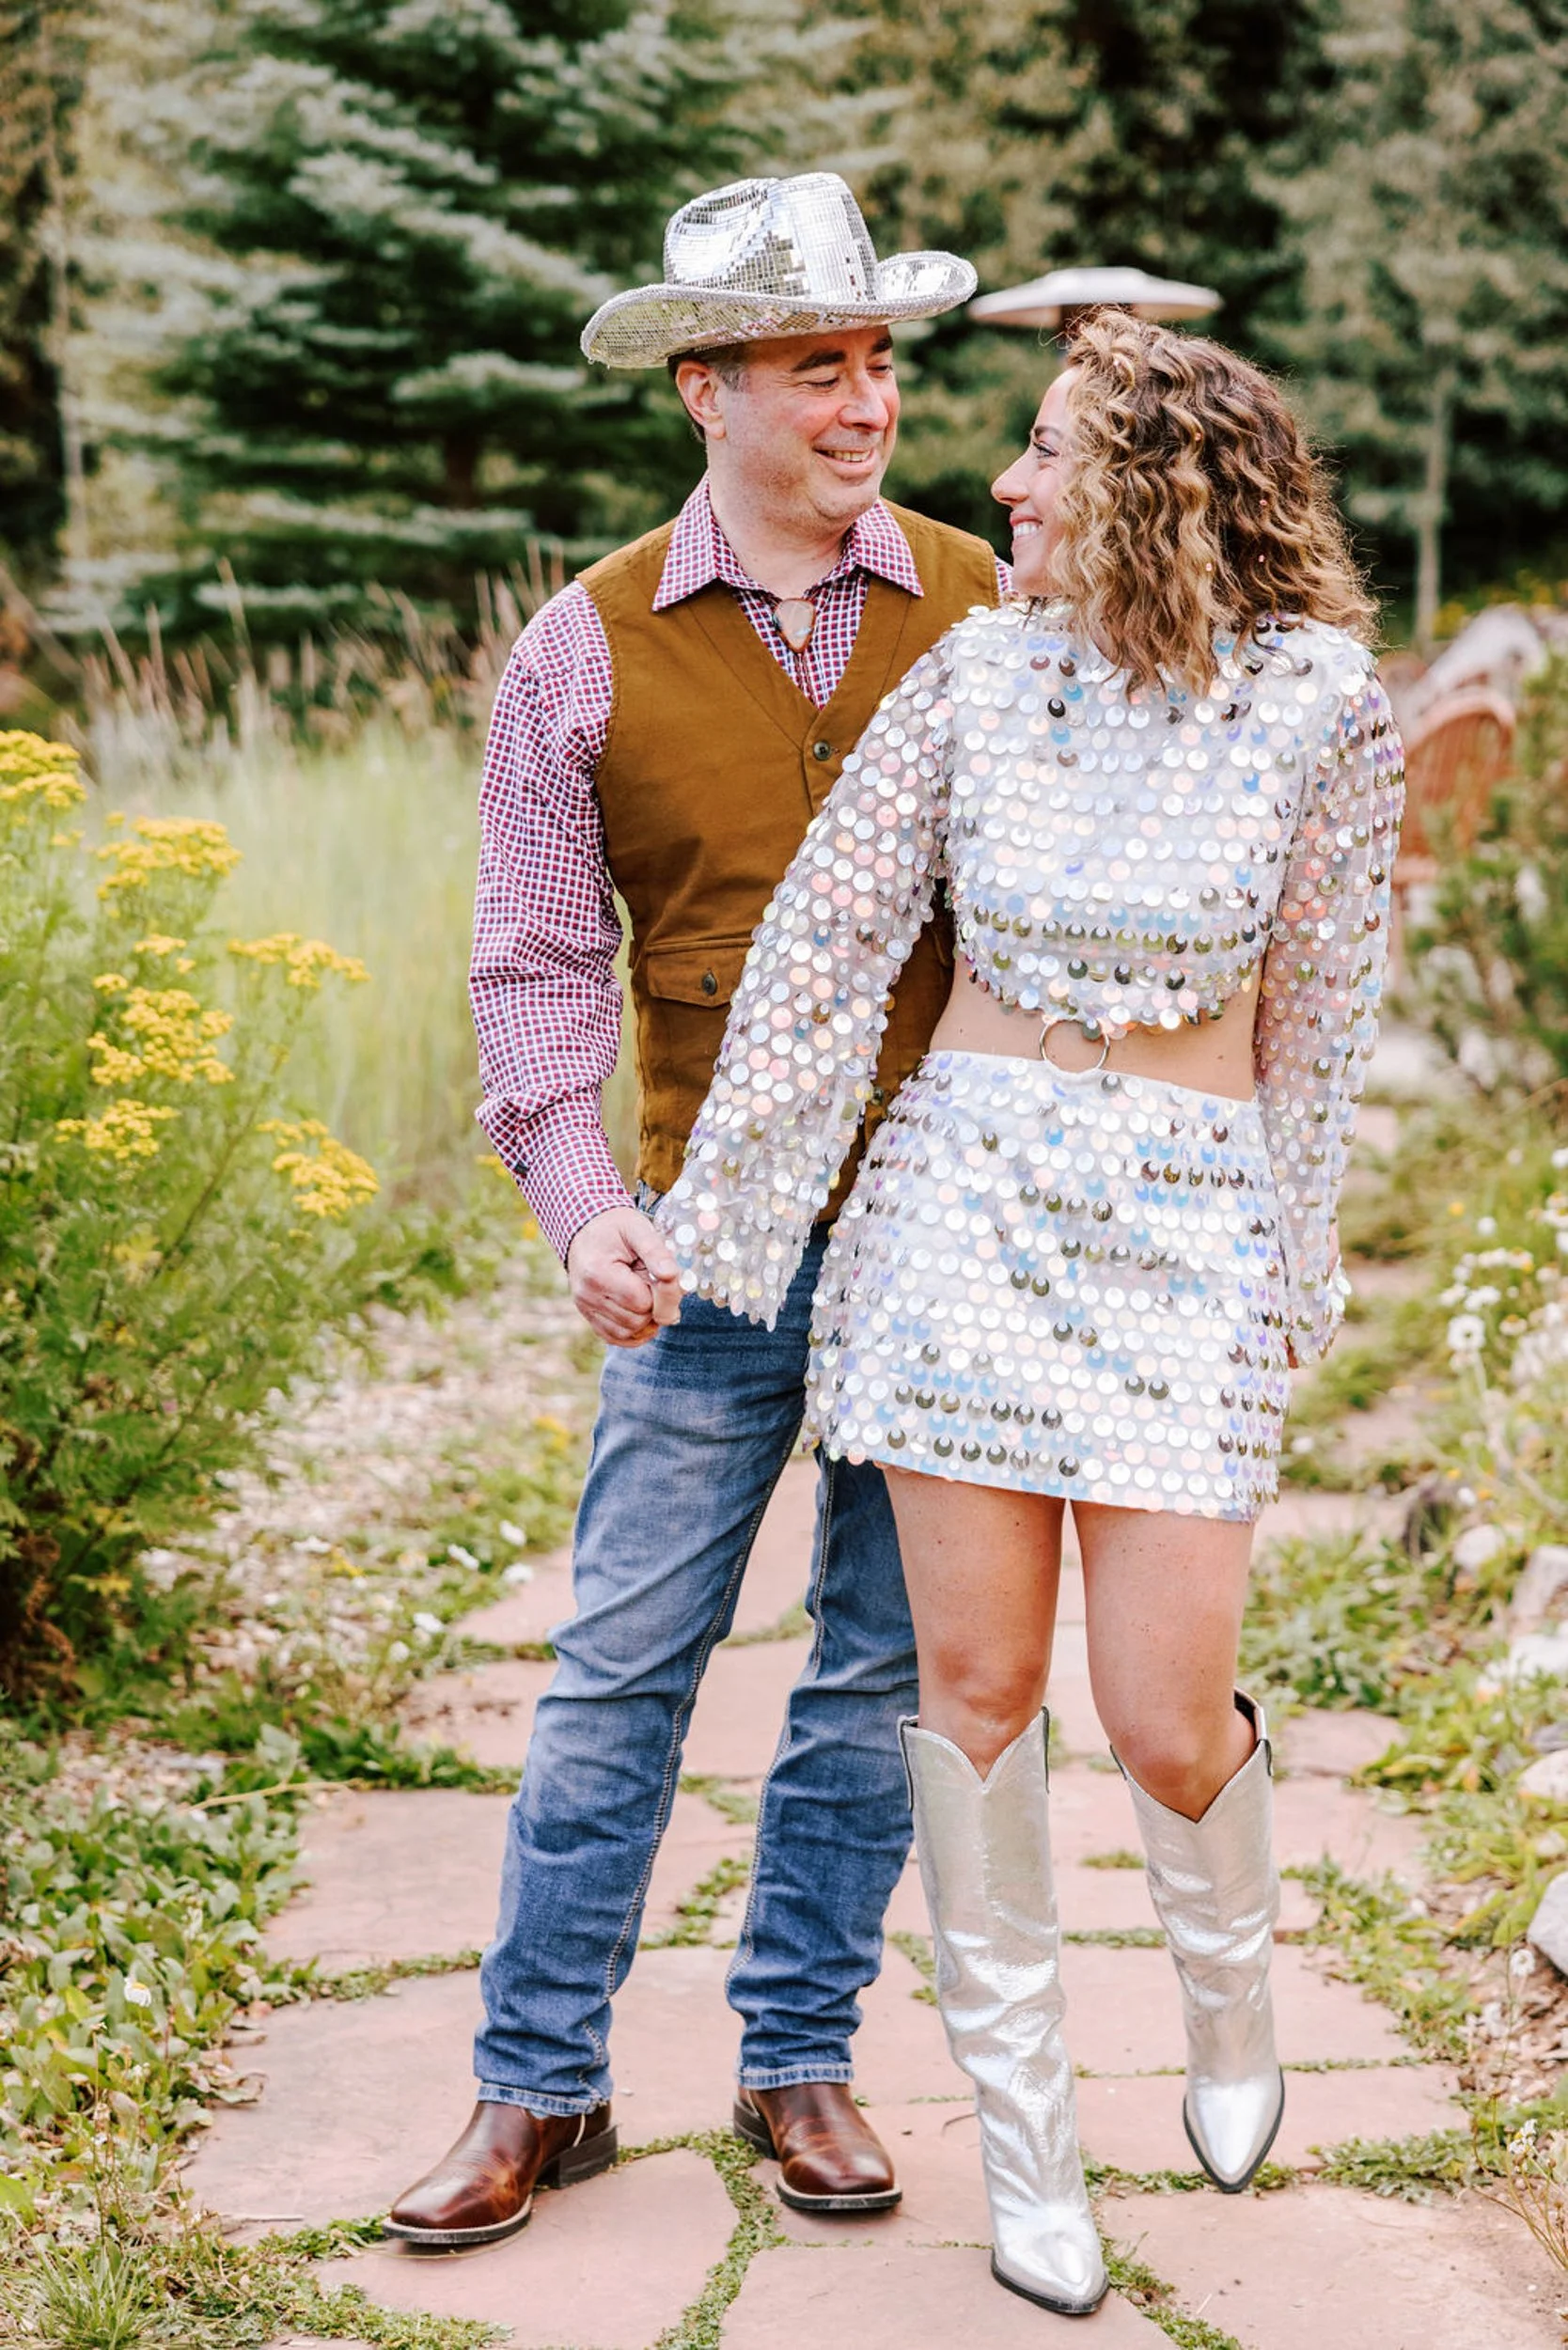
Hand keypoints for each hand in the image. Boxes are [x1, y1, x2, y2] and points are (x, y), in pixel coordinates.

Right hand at [565, 1206, 682, 1346]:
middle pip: (637, 1321)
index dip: (663, 1293)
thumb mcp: (638, 1229)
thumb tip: (672, 1276)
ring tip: (646, 1292)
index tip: (664, 1274)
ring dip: (647, 1319)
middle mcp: (587, 1296)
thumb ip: (657, 1252)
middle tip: (654, 1281)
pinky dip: (635, 1331)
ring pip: (629, 1333)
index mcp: (597, 1273)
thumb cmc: (615, 1227)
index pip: (642, 1302)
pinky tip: (643, 1312)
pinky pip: (617, 1338)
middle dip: (655, 1305)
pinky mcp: (589, 1317)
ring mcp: (585, 1309)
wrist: (585, 1229)